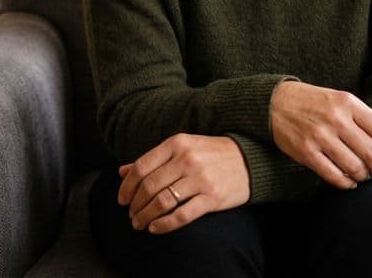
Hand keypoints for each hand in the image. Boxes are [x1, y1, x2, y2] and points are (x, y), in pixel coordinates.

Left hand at [118, 133, 249, 234]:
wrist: (250, 160)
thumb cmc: (212, 154)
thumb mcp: (183, 148)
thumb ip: (153, 159)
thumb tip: (122, 171)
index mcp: (177, 144)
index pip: (141, 167)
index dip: (126, 187)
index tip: (122, 200)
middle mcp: (187, 159)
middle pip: (149, 187)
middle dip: (135, 205)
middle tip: (131, 216)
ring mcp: (200, 178)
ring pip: (162, 202)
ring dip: (145, 216)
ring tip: (140, 224)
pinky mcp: (212, 197)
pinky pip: (181, 215)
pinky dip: (164, 224)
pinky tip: (155, 228)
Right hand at [269, 81, 371, 188]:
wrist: (274, 102)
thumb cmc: (314, 103)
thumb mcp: (340, 100)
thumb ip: (362, 119)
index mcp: (348, 103)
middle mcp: (336, 119)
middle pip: (371, 153)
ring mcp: (320, 136)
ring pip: (354, 167)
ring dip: (363, 177)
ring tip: (362, 177)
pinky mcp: (306, 152)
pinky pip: (333, 175)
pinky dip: (346, 183)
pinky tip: (348, 183)